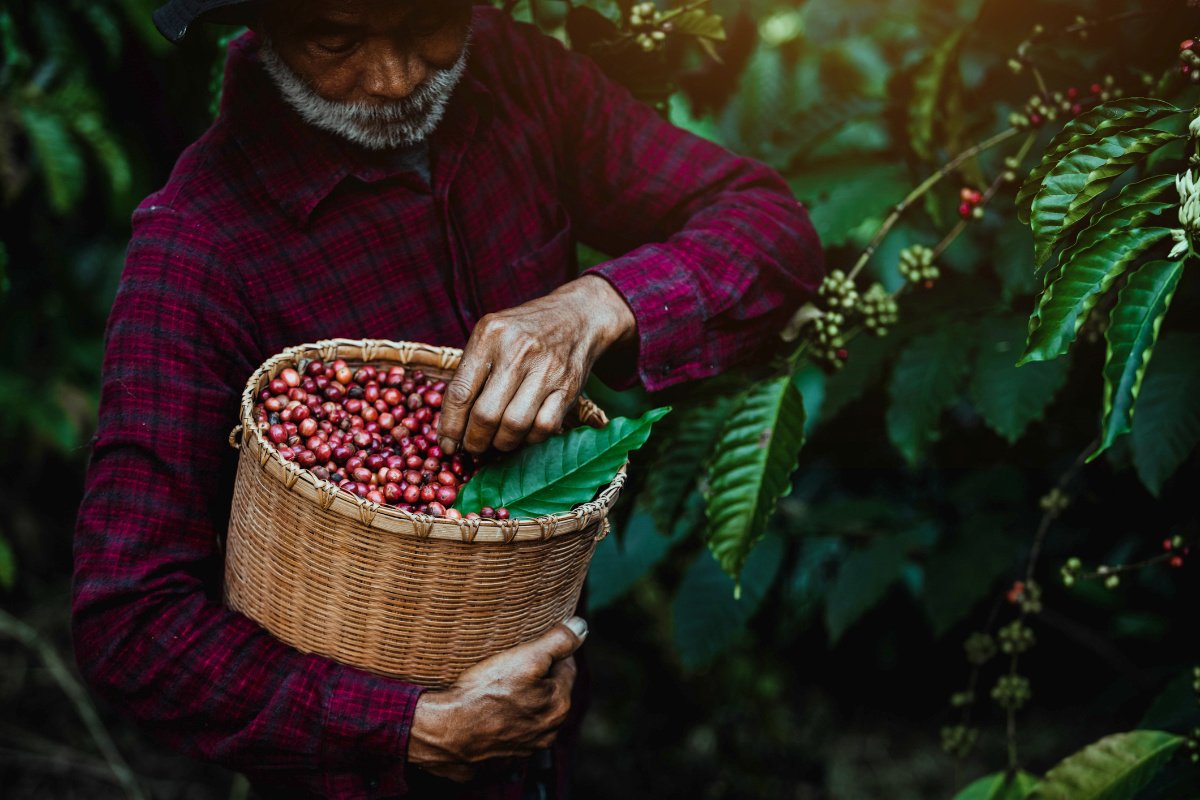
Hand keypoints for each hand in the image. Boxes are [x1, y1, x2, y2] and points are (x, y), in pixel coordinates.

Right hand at [407, 618, 587, 781]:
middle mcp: (547, 731)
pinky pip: (508, 728)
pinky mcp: (501, 755)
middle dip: (537, 676)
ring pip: (530, 711)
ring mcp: (524, 747)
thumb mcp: (526, 658)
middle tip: (512, 663)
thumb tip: (581, 626)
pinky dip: (503, 717)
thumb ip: (558, 642)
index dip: (549, 651)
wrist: (445, 730)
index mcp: (560, 706)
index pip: (567, 666)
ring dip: (520, 698)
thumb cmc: (484, 693)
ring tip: (497, 684)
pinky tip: (487, 707)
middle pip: (550, 690)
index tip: (530, 646)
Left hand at [438, 275, 635, 455]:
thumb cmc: (524, 331)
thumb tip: (450, 424)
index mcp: (490, 335)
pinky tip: (523, 434)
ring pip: (514, 426)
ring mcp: (546, 369)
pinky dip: (530, 439)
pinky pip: (544, 427)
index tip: (446, 445)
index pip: (460, 392)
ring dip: (501, 444)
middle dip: (474, 441)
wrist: (577, 316)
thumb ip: (470, 371)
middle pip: (485, 415)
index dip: (450, 426)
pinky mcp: (568, 386)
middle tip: (473, 447)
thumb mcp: (491, 336)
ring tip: (497, 442)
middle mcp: (517, 351)